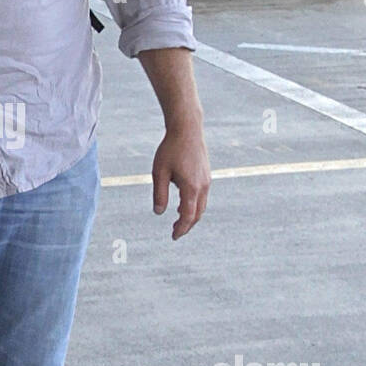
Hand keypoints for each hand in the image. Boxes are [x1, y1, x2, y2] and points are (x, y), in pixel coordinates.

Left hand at [152, 121, 210, 238]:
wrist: (187, 129)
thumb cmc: (171, 148)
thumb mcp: (159, 172)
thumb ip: (159, 194)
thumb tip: (158, 212)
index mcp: (191, 188)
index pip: (188, 216)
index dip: (181, 229)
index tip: (173, 236)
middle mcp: (203, 186)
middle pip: (197, 214)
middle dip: (187, 225)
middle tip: (176, 233)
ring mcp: (207, 180)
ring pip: (202, 205)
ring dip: (191, 215)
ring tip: (178, 221)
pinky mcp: (206, 175)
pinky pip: (202, 196)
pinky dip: (194, 204)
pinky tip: (183, 203)